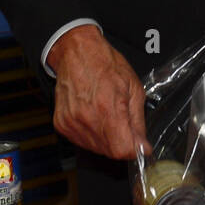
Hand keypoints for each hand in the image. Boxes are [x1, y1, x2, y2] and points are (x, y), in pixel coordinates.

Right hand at [46, 25, 152, 159]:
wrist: (77, 53)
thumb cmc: (105, 64)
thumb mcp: (134, 88)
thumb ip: (138, 122)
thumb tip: (143, 147)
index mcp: (108, 108)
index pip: (122, 150)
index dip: (133, 149)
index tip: (137, 143)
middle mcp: (87, 118)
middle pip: (109, 152)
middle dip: (120, 143)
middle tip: (121, 122)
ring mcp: (72, 122)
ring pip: (95, 149)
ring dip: (105, 140)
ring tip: (105, 115)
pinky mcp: (61, 124)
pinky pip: (80, 141)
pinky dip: (90, 134)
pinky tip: (92, 115)